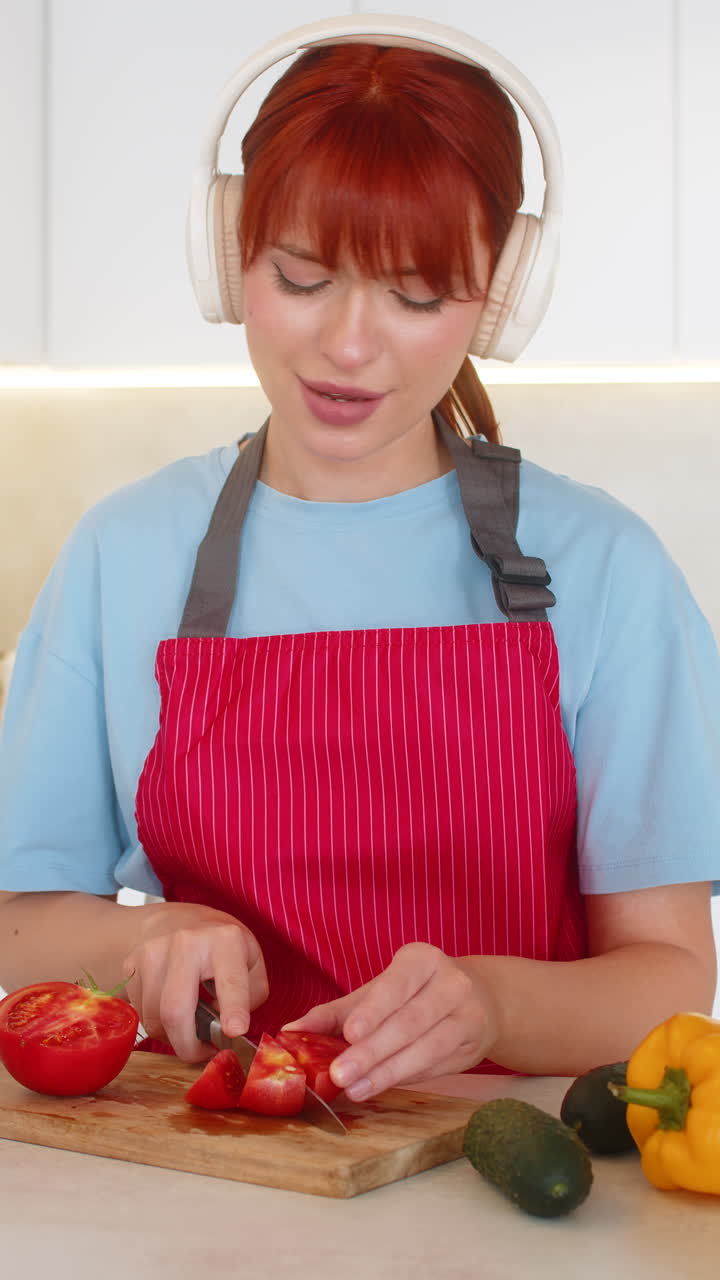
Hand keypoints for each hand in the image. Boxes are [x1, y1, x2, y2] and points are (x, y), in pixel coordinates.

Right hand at [121, 902, 267, 1062]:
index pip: (229, 981)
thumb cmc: (222, 949)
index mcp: (225, 941)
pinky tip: (170, 1011)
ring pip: (153, 1018)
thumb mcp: (252, 963)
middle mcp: (185, 942)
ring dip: (171, 1037)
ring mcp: (152, 951)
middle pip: (175, 1009)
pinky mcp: (131, 964)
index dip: (233, 1009)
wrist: (181, 921)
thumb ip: (250, 996)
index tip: (235, 1031)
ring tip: (188, 1029)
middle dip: (188, 1046)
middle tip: (202, 1053)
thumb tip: (223, 1025)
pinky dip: (156, 1023)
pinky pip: (139, 1012)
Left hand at [281, 943, 498, 1100]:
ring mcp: (467, 1011)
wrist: (478, 999)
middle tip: (340, 1075)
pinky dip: (407, 1077)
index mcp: (421, 959)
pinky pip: (438, 1063)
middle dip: (372, 1051)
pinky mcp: (474, 1039)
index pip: (395, 984)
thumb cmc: (414, 995)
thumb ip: (335, 1013)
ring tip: (356, 1088)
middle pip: (409, 1021)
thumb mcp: (376, 994)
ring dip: (388, 1071)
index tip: (349, 1034)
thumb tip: (291, 1032)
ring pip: (425, 1046)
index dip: (374, 1010)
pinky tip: (382, 1085)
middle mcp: (450, 980)